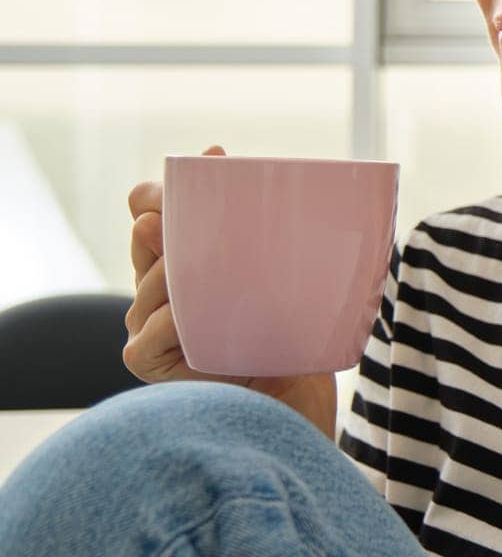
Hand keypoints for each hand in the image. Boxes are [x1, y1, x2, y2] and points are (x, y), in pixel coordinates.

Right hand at [125, 144, 336, 436]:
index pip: (154, 211)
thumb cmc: (295, 334)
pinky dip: (169, 324)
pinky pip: (146, 337)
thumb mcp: (282, 272)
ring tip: (214, 279)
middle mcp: (160, 290)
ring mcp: (151, 326)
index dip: (167, 187)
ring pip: (148, 286)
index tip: (214, 157)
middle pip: (147, 239)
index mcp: (185, 261)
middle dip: (171, 220)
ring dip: (177, 276)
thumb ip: (264, 230)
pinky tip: (192, 319)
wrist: (299, 400)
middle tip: (200, 213)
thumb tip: (236, 163)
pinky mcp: (151, 363)